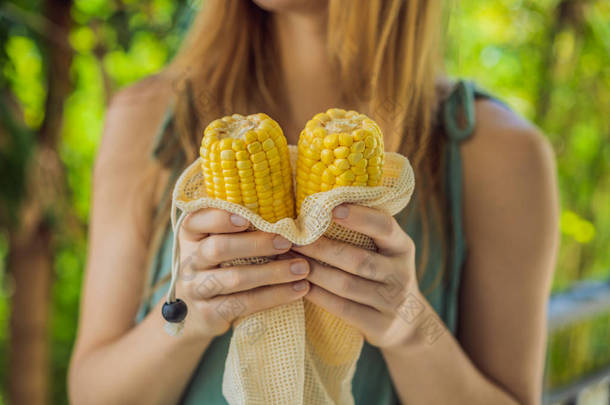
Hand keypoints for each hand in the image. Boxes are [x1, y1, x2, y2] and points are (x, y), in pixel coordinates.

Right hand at [176, 208, 309, 338]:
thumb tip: (284, 210)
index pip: (196, 220)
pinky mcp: (209, 313)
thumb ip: (241, 226)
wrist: (197, 314)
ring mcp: (196, 289)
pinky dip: (274, 296)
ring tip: (302, 268)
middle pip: (217, 248)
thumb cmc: (220, 265)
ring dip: (272, 273)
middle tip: (287, 241)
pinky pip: (243, 304)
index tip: (248, 218)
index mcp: (191, 235)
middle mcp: (189, 261)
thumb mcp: (220, 242)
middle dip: (255, 244)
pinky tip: (298, 290)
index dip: (219, 218)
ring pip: (234, 279)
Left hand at [291, 204, 420, 348]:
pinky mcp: (380, 325)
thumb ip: (365, 232)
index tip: (331, 208)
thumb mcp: (386, 251)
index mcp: (402, 247)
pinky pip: (343, 309)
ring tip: (289, 261)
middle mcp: (401, 273)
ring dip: (314, 271)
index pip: (385, 227)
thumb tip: (320, 204)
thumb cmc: (383, 275)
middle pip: (358, 259)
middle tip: (293, 238)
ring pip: (346, 285)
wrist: (409, 324)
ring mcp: (392, 302)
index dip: (360, 217)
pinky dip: (318, 296)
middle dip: (321, 248)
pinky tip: (299, 286)